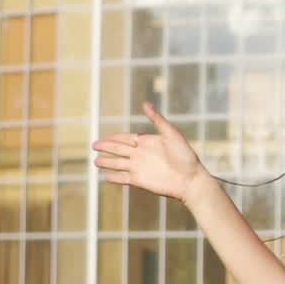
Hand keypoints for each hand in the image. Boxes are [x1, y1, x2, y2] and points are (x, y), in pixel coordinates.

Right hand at [92, 102, 208, 202]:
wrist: (190, 179)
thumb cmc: (184, 155)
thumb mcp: (171, 133)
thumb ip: (157, 119)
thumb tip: (145, 103)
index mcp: (147, 142)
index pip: (126, 138)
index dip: (114, 137)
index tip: (104, 136)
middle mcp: (141, 154)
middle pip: (119, 150)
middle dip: (106, 147)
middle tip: (94, 145)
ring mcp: (139, 168)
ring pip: (118, 164)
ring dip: (106, 162)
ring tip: (95, 162)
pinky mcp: (139, 180)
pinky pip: (123, 178)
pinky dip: (113, 178)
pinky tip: (104, 177)